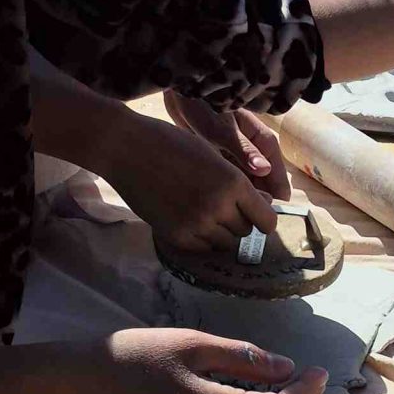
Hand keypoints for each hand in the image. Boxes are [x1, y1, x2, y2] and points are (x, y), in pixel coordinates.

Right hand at [98, 100, 281, 254]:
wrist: (126, 147)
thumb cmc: (171, 144)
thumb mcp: (212, 155)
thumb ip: (238, 183)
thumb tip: (266, 205)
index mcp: (233, 183)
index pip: (267, 221)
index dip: (262, 219)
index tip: (255, 216)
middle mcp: (219, 206)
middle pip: (245, 232)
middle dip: (237, 221)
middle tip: (219, 206)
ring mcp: (197, 224)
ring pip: (225, 243)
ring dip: (219, 231)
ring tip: (201, 210)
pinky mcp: (177, 236)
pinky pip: (203, 248)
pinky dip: (200, 238)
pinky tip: (187, 217)